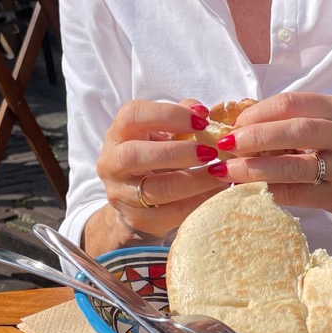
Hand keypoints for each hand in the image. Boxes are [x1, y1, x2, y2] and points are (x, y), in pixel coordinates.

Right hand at [93, 98, 229, 243]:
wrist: (135, 199)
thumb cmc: (155, 155)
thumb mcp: (162, 132)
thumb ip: (181, 116)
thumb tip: (202, 113)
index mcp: (118, 134)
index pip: (133, 115)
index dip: (168, 115)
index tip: (201, 120)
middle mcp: (112, 163)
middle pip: (135, 155)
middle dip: (177, 152)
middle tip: (210, 152)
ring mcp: (120, 194)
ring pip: (154, 189)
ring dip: (193, 181)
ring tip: (220, 174)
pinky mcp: (137, 219)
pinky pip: (169, 214)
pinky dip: (197, 202)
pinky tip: (216, 193)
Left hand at [214, 91, 331, 229]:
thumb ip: (308, 120)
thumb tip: (252, 125)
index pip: (294, 103)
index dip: (259, 112)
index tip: (236, 123)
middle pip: (294, 129)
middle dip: (254, 136)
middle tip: (225, 145)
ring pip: (295, 165)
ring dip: (256, 168)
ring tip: (229, 172)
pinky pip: (299, 194)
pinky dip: (272, 191)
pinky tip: (253, 191)